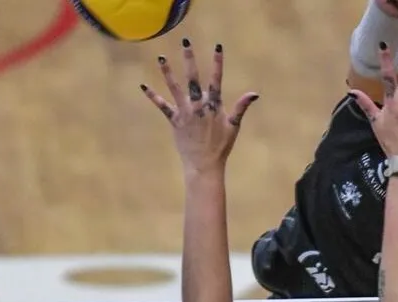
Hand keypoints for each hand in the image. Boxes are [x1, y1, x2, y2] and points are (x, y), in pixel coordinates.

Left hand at [140, 39, 259, 173]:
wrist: (204, 164)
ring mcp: (185, 112)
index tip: (217, 46)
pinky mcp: (174, 121)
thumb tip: (254, 94)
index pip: (216, 79)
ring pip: (174, 88)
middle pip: (192, 78)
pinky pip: (162, 106)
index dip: (217, 62)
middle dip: (189, 59)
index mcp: (214, 105)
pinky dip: (152, 96)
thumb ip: (241, 107)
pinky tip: (143, 86)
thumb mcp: (234, 126)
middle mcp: (198, 105)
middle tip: (186, 42)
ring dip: (167, 72)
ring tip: (161, 58)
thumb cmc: (221, 146)